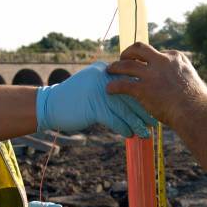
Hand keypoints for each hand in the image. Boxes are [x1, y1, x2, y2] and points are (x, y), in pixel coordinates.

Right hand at [36, 61, 155, 136]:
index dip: (144, 96)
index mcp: (106, 71)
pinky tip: (130, 135)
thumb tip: (131, 95)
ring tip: (145, 133)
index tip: (155, 106)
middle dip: (144, 110)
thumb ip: (111, 86)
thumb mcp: (93, 85)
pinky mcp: (94, 107)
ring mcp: (99, 92)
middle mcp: (104, 78)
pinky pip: (114, 120)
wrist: (50, 104)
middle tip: (155, 121)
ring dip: (137, 123)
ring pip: (125, 109)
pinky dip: (123, 128)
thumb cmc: (74, 98)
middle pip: (131, 95)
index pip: (130, 81)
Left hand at [107, 43, 206, 126]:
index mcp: (175, 58)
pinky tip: (109, 90)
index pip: (158, 53)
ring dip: (115, 66)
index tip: (145, 64)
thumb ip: (183, 79)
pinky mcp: (142, 88)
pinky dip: (114, 86)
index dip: (150, 59)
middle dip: (129, 52)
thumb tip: (182, 87)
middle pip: (139, 49)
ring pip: (126, 65)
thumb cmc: (198, 102)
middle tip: (123, 58)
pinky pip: (123, 84)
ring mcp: (151, 74)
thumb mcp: (193, 81)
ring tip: (109, 70)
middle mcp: (162, 61)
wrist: (195, 111)